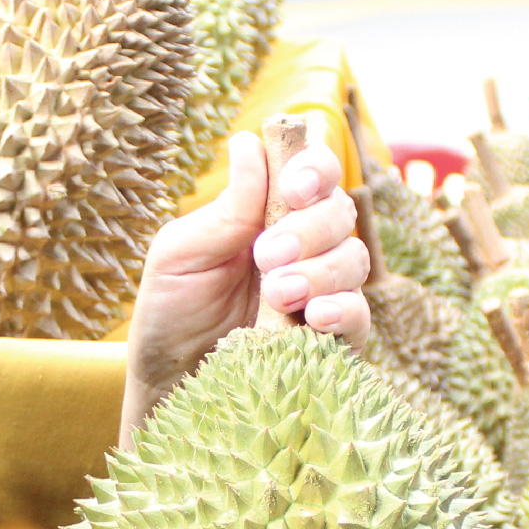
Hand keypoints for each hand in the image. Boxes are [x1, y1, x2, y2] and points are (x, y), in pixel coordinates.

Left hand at [122, 130, 370, 438]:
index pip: (312, 173)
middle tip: (265, 256)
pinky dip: (344, 309)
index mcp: (269, 214)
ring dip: (320, 270)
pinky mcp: (334, 339)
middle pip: (340, 212)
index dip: (314, 168)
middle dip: (309, 228)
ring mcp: (323, 292)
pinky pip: (360, 315)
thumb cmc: (169, 312)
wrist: (167, 386)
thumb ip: (225, 208)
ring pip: (354, 259)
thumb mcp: (180, 254)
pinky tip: (314, 317)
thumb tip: (249, 143)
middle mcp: (305, 247)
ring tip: (277, 293)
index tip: (294, 186)